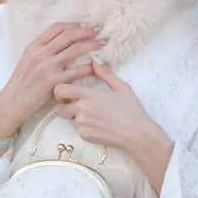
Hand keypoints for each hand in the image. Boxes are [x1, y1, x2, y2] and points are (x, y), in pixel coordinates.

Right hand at [0, 23, 102, 140]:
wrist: (13, 101)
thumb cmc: (22, 81)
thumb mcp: (28, 59)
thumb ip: (43, 49)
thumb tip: (63, 39)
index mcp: (34, 46)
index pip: (56, 28)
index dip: (74, 25)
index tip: (86, 25)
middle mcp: (40, 54)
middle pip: (68, 36)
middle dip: (86, 31)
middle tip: (99, 31)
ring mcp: (47, 67)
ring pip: (74, 50)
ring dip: (92, 45)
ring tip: (103, 44)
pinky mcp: (54, 82)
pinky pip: (76, 72)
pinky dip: (89, 68)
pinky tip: (97, 67)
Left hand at [54, 62, 169, 165]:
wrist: (137, 134)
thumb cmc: (131, 110)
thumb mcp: (122, 88)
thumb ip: (105, 74)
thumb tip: (95, 62)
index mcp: (89, 95)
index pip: (60, 90)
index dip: (60, 91)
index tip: (67, 93)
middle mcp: (81, 109)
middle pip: (60, 108)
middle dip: (67, 107)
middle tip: (79, 107)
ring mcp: (82, 123)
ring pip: (70, 119)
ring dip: (77, 118)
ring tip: (94, 117)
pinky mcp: (84, 135)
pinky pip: (78, 130)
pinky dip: (85, 128)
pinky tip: (99, 126)